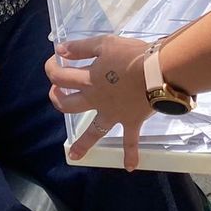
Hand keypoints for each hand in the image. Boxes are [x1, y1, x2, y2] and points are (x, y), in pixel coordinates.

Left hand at [45, 35, 155, 169]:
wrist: (158, 72)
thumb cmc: (132, 55)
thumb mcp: (104, 44)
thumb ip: (81, 48)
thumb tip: (60, 51)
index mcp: (88, 80)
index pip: (60, 77)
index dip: (52, 68)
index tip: (54, 60)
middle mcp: (96, 100)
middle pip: (69, 106)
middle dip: (58, 100)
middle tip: (55, 94)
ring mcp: (113, 114)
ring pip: (94, 131)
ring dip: (83, 143)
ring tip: (74, 155)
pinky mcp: (131, 121)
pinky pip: (130, 141)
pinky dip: (131, 154)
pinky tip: (130, 167)